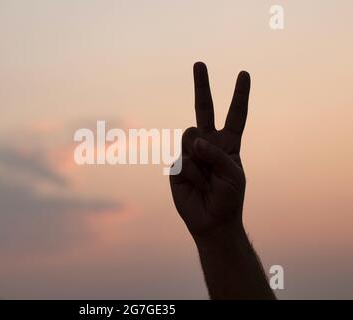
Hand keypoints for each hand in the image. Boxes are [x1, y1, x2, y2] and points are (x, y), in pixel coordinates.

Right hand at [170, 62, 250, 240]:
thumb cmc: (229, 197)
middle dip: (202, 86)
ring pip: (190, 136)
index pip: (235, 115)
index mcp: (228, 143)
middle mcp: (208, 143)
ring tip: (206, 179)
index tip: (243, 74)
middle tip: (199, 63)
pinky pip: (182, 159)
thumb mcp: (233, 174)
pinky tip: (195, 185)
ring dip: (200, 158)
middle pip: (204, 109)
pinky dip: (192, 173)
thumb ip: (216, 153)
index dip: (239, 95)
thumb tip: (194, 139)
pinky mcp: (176, 165)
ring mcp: (190, 152)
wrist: (211, 221)